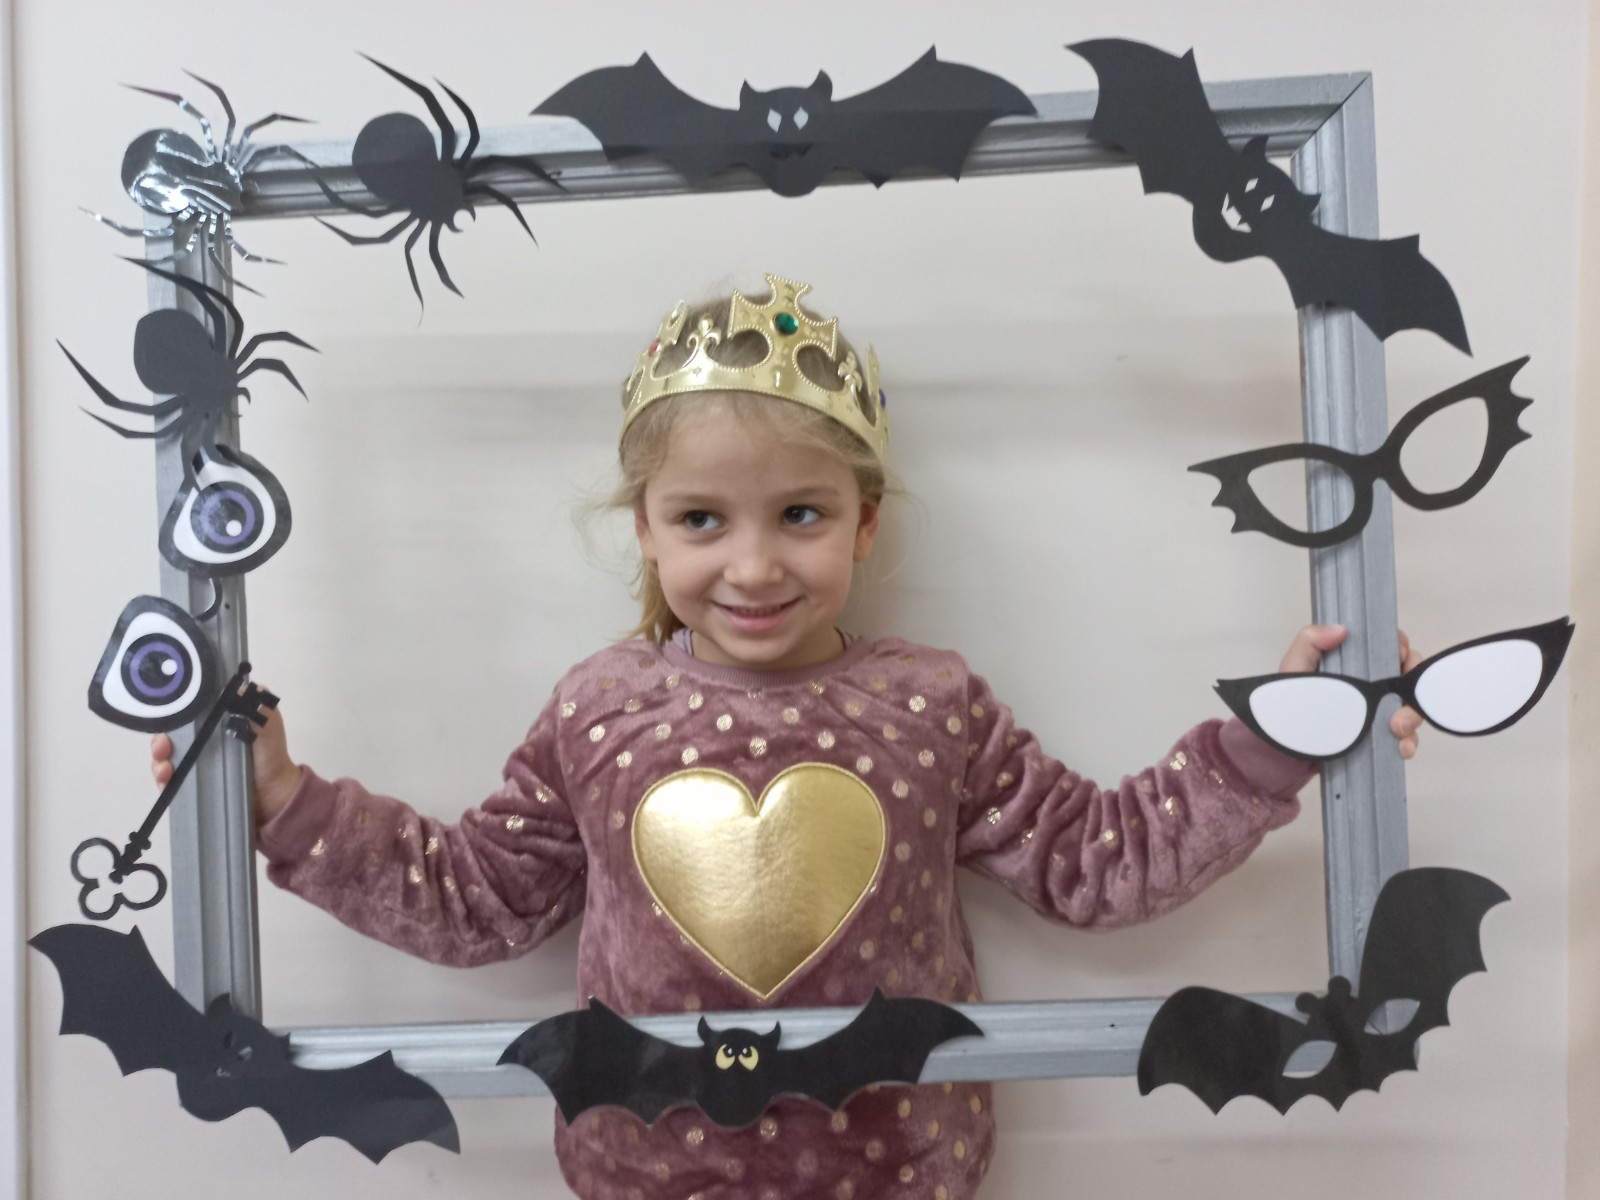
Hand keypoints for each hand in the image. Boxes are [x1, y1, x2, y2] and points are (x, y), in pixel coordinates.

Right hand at [150, 699, 302, 826]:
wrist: (274, 792)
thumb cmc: (269, 754)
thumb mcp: (267, 725)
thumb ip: (256, 706)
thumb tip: (241, 686)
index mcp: (214, 723)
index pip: (185, 715)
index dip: (173, 713)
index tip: (169, 716)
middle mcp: (199, 742)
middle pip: (168, 736)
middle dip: (160, 739)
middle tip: (163, 745)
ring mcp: (193, 764)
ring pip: (164, 758)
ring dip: (158, 760)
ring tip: (165, 766)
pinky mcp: (190, 786)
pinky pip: (168, 783)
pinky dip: (162, 780)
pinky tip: (167, 779)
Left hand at [1277, 625, 1423, 759]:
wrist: (1283, 755)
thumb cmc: (1284, 708)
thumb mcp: (1293, 671)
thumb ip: (1309, 643)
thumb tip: (1342, 629)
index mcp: (1351, 666)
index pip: (1386, 648)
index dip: (1400, 649)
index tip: (1400, 656)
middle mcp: (1367, 687)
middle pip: (1405, 679)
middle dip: (1412, 689)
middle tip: (1399, 704)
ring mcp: (1373, 714)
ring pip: (1410, 708)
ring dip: (1413, 718)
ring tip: (1398, 730)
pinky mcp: (1376, 739)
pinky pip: (1405, 738)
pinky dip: (1408, 742)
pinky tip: (1401, 748)